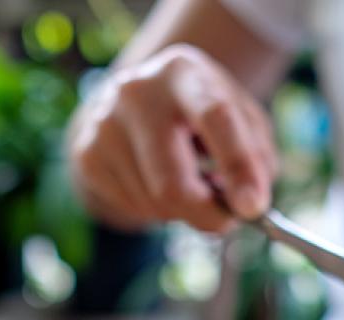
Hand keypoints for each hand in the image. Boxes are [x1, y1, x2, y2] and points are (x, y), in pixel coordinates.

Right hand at [68, 44, 277, 231]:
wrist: (138, 101)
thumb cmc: (204, 116)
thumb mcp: (243, 121)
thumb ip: (257, 159)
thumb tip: (249, 206)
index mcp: (186, 73)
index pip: (216, 118)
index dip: (238, 167)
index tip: (252, 208)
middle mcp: (137, 92)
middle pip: (172, 182)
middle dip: (206, 215)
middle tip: (226, 222)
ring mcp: (104, 123)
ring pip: (155, 204)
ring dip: (183, 209)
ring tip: (186, 180)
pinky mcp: (86, 154)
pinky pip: (134, 209)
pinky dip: (157, 210)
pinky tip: (158, 181)